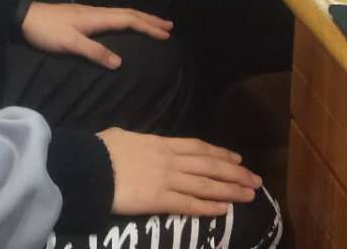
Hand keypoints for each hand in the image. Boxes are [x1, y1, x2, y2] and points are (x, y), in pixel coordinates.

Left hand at [20, 2, 171, 68]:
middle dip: (150, 20)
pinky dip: (128, 20)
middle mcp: (97, 12)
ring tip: (155, 24)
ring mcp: (91, 13)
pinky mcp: (84, 16)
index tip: (166, 34)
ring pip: (122, 13)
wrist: (25, 16)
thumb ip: (94, 52)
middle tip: (169, 26)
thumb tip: (120, 63)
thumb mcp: (70, 44)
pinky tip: (127, 25)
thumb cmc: (47, 31)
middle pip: (129, 13)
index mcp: (97, 17)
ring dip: (141, 19)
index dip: (148, 27)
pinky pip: (114, 16)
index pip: (129, 20)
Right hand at [97, 128, 260, 217]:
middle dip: (235, 173)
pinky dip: (209, 206)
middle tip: (256, 180)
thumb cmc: (101, 150)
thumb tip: (137, 141)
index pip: (198, 148)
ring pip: (206, 185)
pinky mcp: (160, 200)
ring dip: (230, 190)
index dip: (220, 153)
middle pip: (210, 166)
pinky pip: (190, 204)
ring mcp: (167, 180)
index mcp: (161, 143)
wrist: (90, 167)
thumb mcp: (122, 136)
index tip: (238, 158)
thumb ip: (137, 140)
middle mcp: (170, 160)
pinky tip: (224, 210)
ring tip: (250, 195)